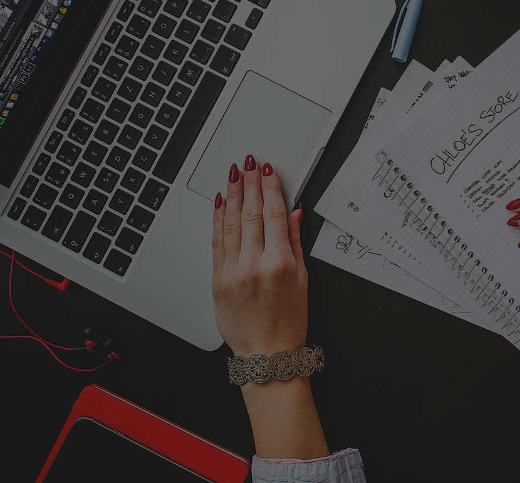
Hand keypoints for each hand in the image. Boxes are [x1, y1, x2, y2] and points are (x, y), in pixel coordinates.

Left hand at [211, 154, 305, 355]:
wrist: (266, 354)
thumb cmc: (288, 322)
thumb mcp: (303, 280)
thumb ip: (295, 242)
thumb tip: (294, 213)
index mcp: (280, 264)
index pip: (274, 215)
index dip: (271, 188)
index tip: (269, 171)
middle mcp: (254, 265)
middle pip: (251, 214)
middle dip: (250, 184)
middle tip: (250, 163)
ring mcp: (233, 272)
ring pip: (230, 223)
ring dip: (232, 194)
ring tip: (234, 174)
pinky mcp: (217, 280)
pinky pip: (216, 242)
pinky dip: (217, 219)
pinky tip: (219, 202)